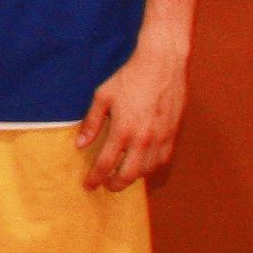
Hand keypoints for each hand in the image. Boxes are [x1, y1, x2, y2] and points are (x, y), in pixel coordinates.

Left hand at [77, 42, 186, 189]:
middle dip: (116, 184)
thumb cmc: (129, 78)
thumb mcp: (102, 97)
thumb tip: (80, 144)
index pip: (106, 164)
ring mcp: (161, 137)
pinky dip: (151, 166)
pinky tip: (143, 164)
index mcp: (123, 130)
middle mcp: (143, 138)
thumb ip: (91, 123)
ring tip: (122, 176)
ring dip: (134, 177)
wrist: (162, 65)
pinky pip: (163, 159)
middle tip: (106, 186)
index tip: (88, 185)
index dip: (95, 178)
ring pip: (148, 169)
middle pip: (129, 174)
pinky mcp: (173, 133)